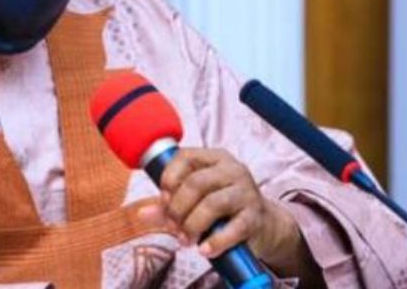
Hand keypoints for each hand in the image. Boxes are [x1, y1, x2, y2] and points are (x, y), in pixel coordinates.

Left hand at [138, 148, 318, 280]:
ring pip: (213, 204)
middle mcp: (233, 170)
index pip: (186, 157)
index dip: (169, 178)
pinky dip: (215, 241)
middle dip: (178, 208)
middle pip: (196, 183)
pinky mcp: (256, 217)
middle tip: (173, 228)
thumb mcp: (196, 201)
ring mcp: (247, 192)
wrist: (264, 225)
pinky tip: (204, 250)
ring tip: (186, 240)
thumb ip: (169, 205)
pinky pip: (233, 228)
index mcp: (216, 158)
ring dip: (192, 225)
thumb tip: (142, 214)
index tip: (163, 199)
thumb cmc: (223, 209)